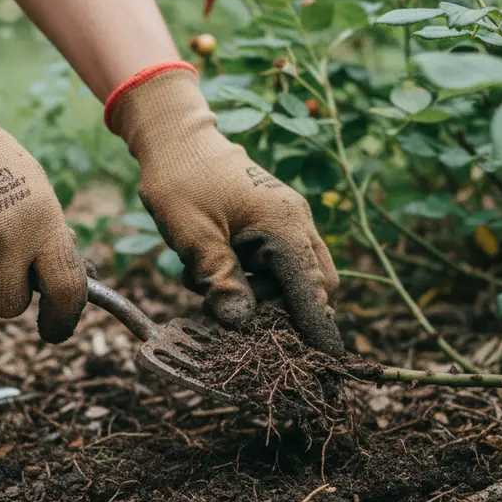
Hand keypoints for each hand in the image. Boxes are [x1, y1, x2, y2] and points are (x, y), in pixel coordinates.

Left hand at [107, 65, 341, 355]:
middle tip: (238, 315)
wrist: (175, 138)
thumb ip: (220, 280)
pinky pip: (279, 261)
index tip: (325, 364)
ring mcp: (289, 220)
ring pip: (297, 276)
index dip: (318, 329)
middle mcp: (296, 223)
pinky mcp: (274, 221)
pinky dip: (255, 277)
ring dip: (263, 293)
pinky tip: (215, 268)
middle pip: (316, 286)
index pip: (312, 291)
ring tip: (210, 282)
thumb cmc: (181, 181)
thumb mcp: (193, 236)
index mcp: (283, 225)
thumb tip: (241, 325)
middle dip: (285, 311)